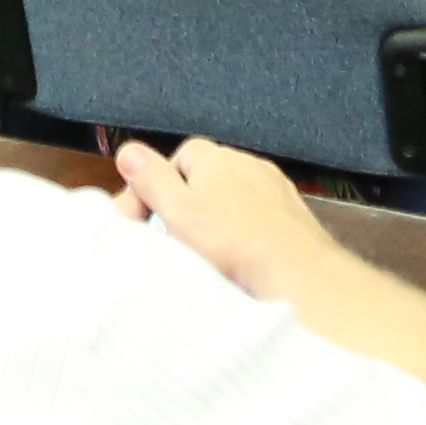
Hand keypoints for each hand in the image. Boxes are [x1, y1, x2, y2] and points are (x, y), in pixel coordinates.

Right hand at [113, 136, 330, 299]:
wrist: (295, 272)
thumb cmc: (238, 245)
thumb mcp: (177, 211)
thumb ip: (151, 178)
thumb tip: (130, 152)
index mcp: (213, 157)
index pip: (171, 162)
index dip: (153, 193)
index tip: (143, 220)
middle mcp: (244, 163)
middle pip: (200, 180)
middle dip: (183, 208)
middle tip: (171, 240)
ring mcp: (269, 187)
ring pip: (228, 199)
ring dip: (213, 221)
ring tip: (205, 254)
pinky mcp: (287, 212)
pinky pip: (254, 217)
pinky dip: (242, 233)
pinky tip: (236, 257)